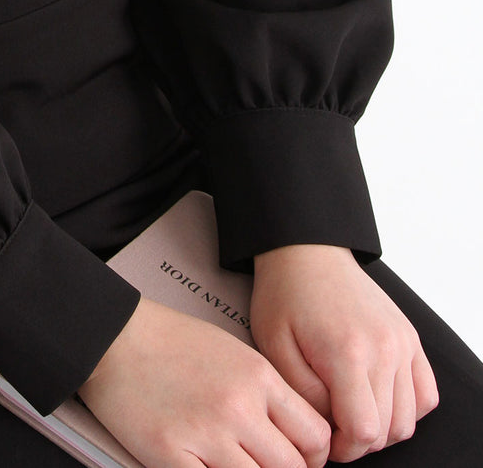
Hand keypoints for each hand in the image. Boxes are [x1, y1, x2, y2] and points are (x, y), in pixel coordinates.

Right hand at [77, 293, 332, 467]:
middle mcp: (238, 406)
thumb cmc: (170, 340)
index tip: (300, 460)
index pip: (315, 435)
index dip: (313, 457)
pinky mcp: (170, 454)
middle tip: (265, 465)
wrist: (114, 334)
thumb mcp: (231, 352)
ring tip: (234, 463)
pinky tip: (206, 466)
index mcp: (257, 376)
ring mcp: (205, 433)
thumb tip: (291, 434)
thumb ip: (265, 392)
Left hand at [250, 244, 439, 461]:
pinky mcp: (410, 338)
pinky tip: (377, 400)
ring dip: (381, 428)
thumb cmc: (285, 294)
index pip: (363, 431)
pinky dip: (406, 409)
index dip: (344, 448)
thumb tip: (329, 427)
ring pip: (408, 419)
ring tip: (350, 412)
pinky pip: (426, 395)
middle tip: (332, 426)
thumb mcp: (274, 345)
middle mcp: (384, 349)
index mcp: (347, 352)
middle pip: (387, 430)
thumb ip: (303, 394)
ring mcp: (401, 343)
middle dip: (358, 441)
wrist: (307, 252)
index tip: (324, 439)